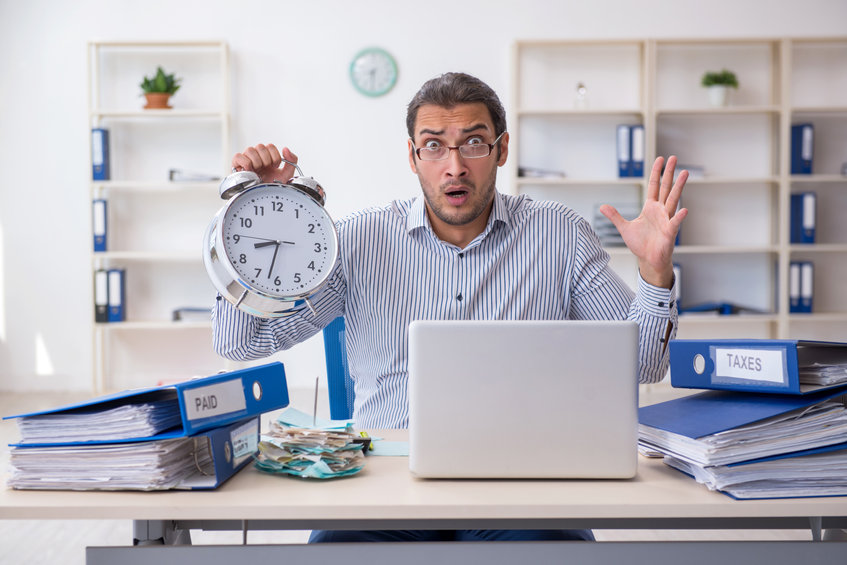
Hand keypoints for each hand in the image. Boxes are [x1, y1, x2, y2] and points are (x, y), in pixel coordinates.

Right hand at [231, 144, 298, 183]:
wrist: (264, 199)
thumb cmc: (272, 187)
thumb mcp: (287, 174)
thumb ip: (292, 160)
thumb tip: (285, 148)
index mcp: (267, 158)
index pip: (270, 146)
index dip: (275, 155)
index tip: (275, 166)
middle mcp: (256, 157)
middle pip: (260, 146)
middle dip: (267, 159)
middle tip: (267, 169)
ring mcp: (246, 161)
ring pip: (250, 149)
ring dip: (257, 161)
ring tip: (258, 171)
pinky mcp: (236, 166)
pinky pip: (238, 156)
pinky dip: (245, 162)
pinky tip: (250, 171)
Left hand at [598, 155, 687, 288]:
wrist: (648, 259)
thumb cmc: (640, 244)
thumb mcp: (624, 227)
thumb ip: (614, 216)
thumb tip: (602, 206)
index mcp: (650, 207)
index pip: (654, 186)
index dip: (656, 172)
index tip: (660, 159)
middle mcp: (660, 210)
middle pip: (666, 187)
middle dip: (669, 172)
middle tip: (674, 157)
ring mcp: (666, 219)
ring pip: (673, 199)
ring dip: (679, 186)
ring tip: (685, 173)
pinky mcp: (670, 231)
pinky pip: (675, 222)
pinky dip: (679, 216)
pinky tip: (684, 209)